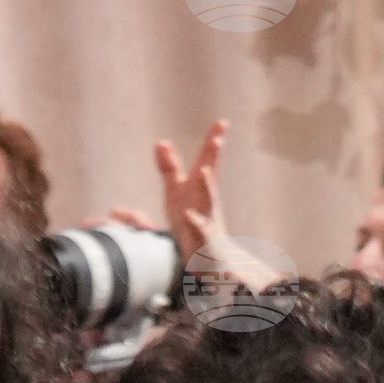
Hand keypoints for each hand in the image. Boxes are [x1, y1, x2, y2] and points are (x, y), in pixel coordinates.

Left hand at [108, 119, 227, 258]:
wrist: (209, 260)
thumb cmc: (192, 222)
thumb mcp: (177, 192)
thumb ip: (170, 168)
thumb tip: (161, 142)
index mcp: (200, 187)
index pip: (208, 161)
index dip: (213, 143)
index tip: (222, 122)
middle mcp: (207, 200)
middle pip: (210, 176)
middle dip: (213, 158)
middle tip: (217, 139)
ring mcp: (208, 220)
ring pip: (209, 202)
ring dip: (207, 187)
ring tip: (205, 171)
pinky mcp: (203, 241)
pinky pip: (200, 232)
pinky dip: (195, 224)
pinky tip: (188, 215)